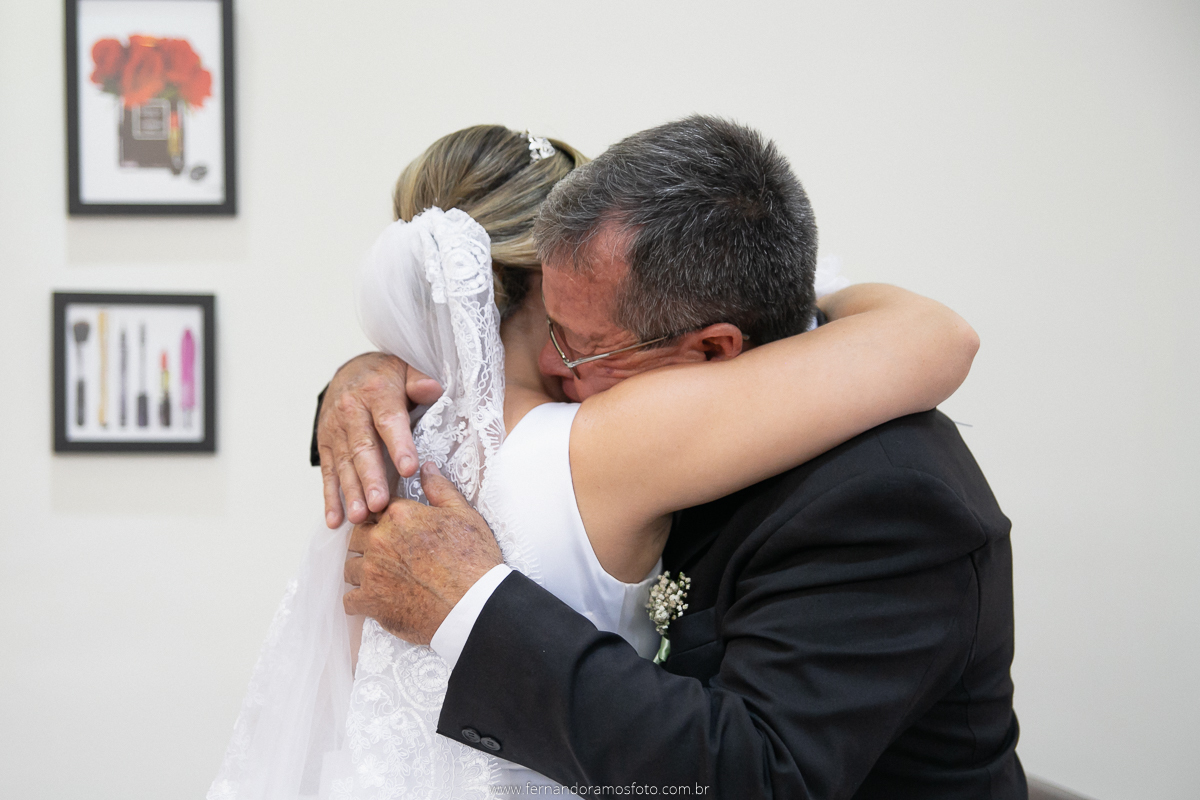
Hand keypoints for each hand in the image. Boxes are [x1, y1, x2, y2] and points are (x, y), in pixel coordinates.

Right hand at [317, 352, 443, 526]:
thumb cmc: (386, 377)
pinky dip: (331, 498)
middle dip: (371, 478)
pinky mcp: (326, 445)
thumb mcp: (406, 370)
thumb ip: (419, 381)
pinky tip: (336, 519)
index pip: (389, 421)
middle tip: (379, 504)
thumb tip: (432, 389)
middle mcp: (351, 412)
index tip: (409, 469)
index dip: (399, 445)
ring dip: (351, 493)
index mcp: (376, 393)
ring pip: (345, 464)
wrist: (350, 372)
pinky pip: (328, 473)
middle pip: (363, 448)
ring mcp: (335, 430)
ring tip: (360, 517)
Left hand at [343, 462, 502, 644]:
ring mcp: (372, 572)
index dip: (383, 517)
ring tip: (381, 577)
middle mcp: (380, 541)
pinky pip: (349, 600)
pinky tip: (374, 600)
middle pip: (356, 535)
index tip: (392, 528)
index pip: (376, 508)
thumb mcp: (463, 514)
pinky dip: (359, 601)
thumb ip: (439, 488)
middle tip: (387, 553)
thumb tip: (426, 468)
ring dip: (362, 571)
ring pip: (350, 568)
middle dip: (368, 542)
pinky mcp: (371, 602)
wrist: (475, 604)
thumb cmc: (473, 561)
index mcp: (399, 516)